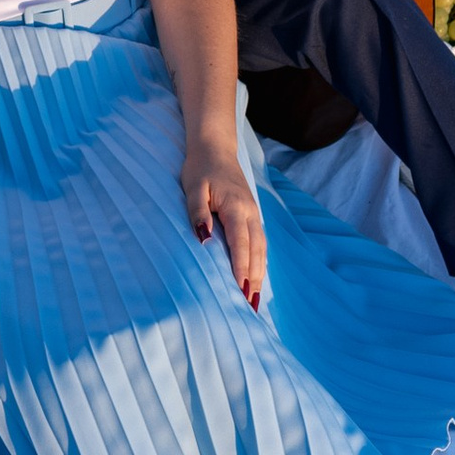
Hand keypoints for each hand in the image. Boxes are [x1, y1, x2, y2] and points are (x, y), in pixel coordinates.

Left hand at [185, 142, 266, 309]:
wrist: (215, 148)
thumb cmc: (201, 168)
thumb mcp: (193, 188)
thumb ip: (198, 214)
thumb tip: (206, 239)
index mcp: (236, 208)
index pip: (241, 244)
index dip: (241, 269)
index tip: (241, 290)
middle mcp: (250, 213)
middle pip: (256, 251)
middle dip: (253, 278)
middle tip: (249, 306)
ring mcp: (254, 214)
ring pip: (261, 249)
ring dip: (259, 273)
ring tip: (254, 299)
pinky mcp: (252, 215)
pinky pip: (260, 243)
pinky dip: (259, 262)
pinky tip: (255, 276)